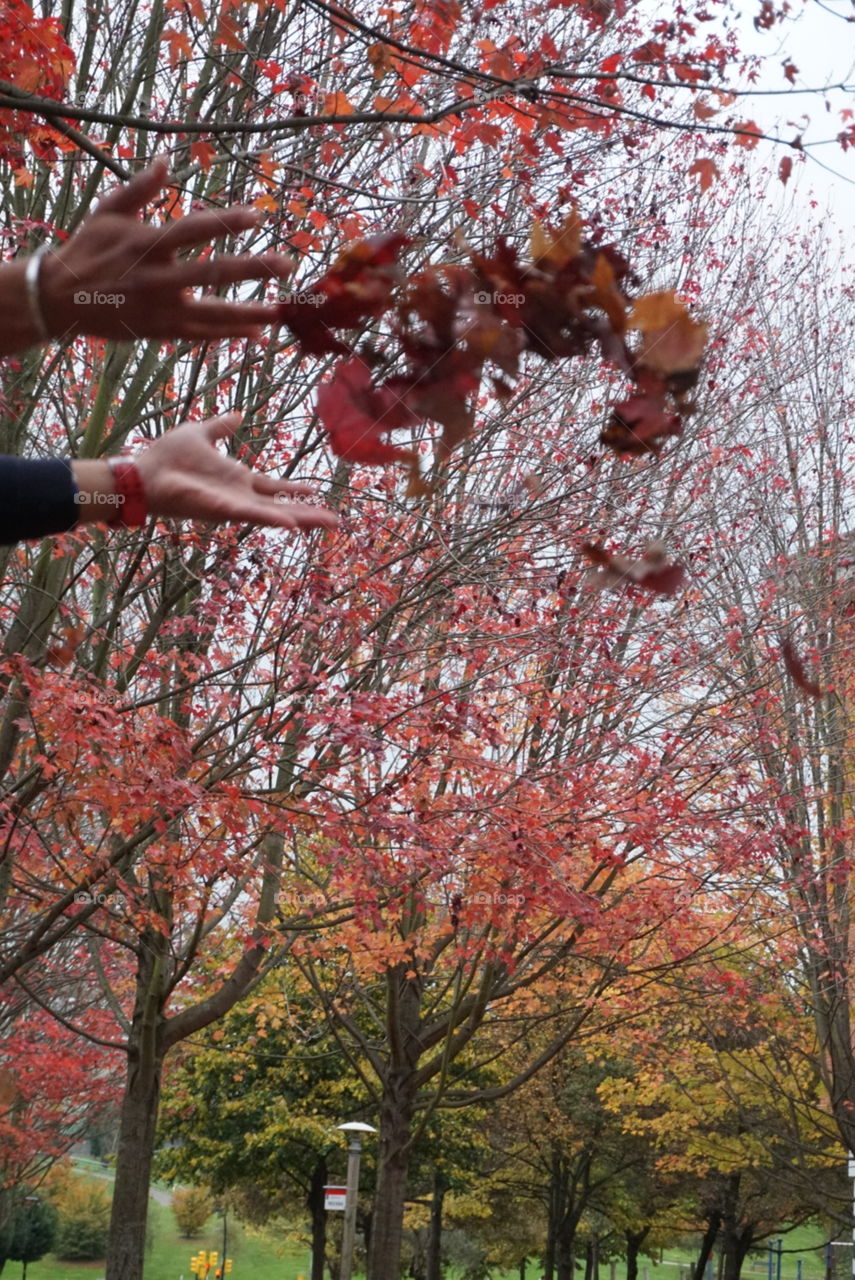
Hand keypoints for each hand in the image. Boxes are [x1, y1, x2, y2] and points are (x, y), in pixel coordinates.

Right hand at [38, 159, 288, 342]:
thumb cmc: (87, 249)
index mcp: (146, 243)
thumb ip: (140, 188)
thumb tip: (166, 160)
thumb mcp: (108, 212)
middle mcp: (157, 277)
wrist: (59, 298)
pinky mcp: (160, 330)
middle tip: (286, 265)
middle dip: (252, 269)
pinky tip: (257, 334)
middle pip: (212, 273)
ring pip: (212, 312)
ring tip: (280, 311)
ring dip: (249, 313)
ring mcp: (160, 308)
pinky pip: (201, 335)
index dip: (226, 221)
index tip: (257, 214)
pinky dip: (229, 334)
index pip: (193, 229)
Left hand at [134, 414, 339, 529]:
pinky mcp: (221, 509)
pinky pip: (250, 514)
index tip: (317, 490)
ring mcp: (231, 505)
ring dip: (299, 519)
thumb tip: (237, 414)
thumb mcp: (201, 433)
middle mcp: (239, 496)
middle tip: (336, 519)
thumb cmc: (167, 457)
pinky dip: (271, 518)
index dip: (295, 489)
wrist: (143, 473)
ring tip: (326, 522)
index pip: (273, 486)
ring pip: (273, 514)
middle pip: (281, 506)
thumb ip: (221, 427)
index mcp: (236, 479)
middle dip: (308, 513)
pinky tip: (291, 523)